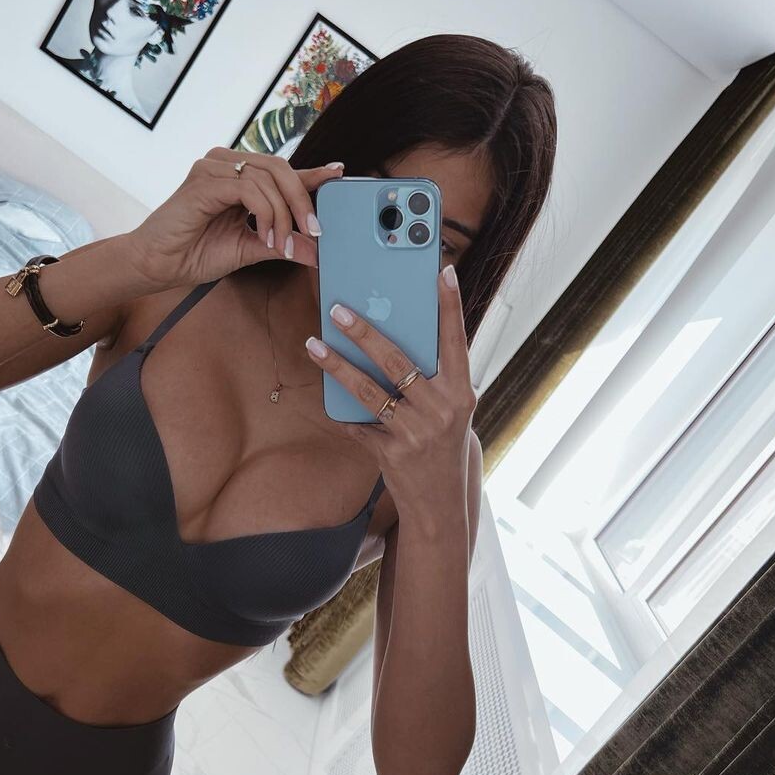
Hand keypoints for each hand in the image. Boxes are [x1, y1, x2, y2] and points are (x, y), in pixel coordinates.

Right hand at [127, 146, 343, 291]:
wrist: (157, 265)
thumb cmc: (195, 254)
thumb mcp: (250, 249)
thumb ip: (282, 244)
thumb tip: (316, 251)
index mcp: (238, 177)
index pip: (282, 171)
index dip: (312, 173)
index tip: (339, 174)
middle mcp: (226, 164)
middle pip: (281, 168)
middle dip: (303, 201)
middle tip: (314, 231)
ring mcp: (214, 168)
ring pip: (268, 178)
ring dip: (283, 214)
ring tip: (280, 244)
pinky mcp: (204, 180)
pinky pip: (248, 188)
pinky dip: (264, 212)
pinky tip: (264, 235)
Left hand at [304, 264, 477, 525]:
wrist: (439, 504)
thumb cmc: (441, 447)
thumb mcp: (449, 412)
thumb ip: (432, 379)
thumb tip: (393, 337)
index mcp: (461, 394)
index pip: (457, 341)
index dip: (451, 306)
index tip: (443, 271)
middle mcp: (442, 410)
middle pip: (398, 361)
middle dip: (365, 332)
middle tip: (338, 309)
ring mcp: (416, 432)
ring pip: (368, 390)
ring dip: (337, 365)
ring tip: (313, 345)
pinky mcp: (391, 452)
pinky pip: (357, 423)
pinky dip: (340, 410)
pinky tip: (324, 395)